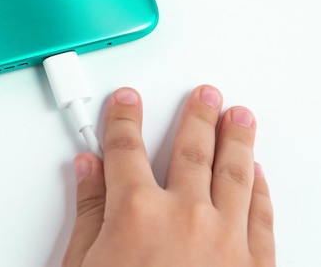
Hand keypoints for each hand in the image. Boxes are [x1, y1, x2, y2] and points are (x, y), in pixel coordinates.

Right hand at [63, 85, 274, 266]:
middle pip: (190, 149)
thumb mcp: (82, 266)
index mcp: (136, 212)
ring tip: (240, 117)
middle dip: (197, 116)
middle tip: (204, 95)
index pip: (126, 148)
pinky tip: (258, 174)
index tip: (127, 102)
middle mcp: (185, 216)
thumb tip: (87, 169)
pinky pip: (261, 215)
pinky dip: (260, 190)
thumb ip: (88, 210)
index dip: (124, 119)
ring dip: (237, 139)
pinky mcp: (255, 266)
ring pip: (234, 173)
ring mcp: (226, 240)